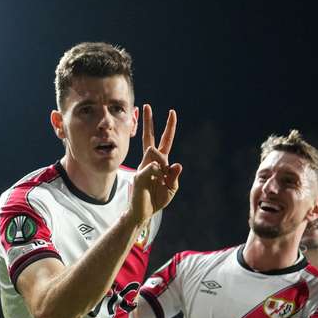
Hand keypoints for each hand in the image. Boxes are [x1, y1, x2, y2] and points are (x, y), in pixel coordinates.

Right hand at [130, 104, 181, 223]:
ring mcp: (144, 167)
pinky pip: (152, 167)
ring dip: (163, 165)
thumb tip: (177, 164)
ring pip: (155, 153)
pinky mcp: (139, 175)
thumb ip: (175, 176)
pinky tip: (158, 180)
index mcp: (160, 163)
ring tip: (161, 180)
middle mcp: (150, 162)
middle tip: (146, 106)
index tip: (172, 113)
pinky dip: (158, 173)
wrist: (143, 212)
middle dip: (148, 121)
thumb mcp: (172, 187)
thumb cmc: (157, 199)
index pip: (164, 141)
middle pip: (150, 138)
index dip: (169, 128)